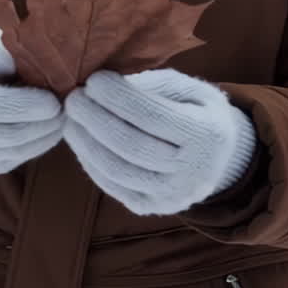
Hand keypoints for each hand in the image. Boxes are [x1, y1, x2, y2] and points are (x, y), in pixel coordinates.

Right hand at [0, 20, 64, 174]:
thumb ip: (6, 52)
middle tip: (68, 109)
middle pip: (7, 134)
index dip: (26, 106)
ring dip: (45, 136)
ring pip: (13, 152)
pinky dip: (37, 146)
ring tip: (65, 118)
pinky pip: (14, 161)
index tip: (55, 100)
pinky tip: (52, 129)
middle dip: (43, 124)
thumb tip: (39, 65)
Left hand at [63, 69, 256, 215]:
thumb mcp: (189, 89)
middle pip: (131, 146)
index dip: (119, 98)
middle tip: (73, 98)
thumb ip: (154, 84)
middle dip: (95, 119)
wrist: (216, 159)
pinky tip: (81, 140)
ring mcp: (171, 196)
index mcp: (207, 135)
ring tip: (70, 119)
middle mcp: (193, 173)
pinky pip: (111, 185)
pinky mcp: (150, 208)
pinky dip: (90, 161)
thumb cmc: (196, 113)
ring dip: (85, 142)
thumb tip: (106, 85)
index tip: (94, 80)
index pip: (153, 116)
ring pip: (117, 170)